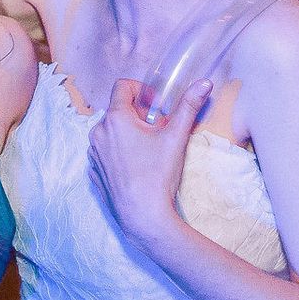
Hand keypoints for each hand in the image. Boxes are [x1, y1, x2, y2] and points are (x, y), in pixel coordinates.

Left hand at [87, 77, 211, 247]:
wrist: (142, 216)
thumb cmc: (158, 175)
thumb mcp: (175, 136)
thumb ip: (189, 106)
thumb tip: (205, 82)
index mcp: (115, 119)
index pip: (122, 86)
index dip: (142, 91)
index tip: (156, 107)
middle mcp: (98, 132)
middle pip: (119, 110)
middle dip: (138, 115)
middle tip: (158, 132)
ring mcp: (94, 154)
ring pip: (111, 132)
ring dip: (128, 134)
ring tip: (148, 152)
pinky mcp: (94, 171)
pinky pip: (105, 152)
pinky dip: (119, 153)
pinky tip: (136, 168)